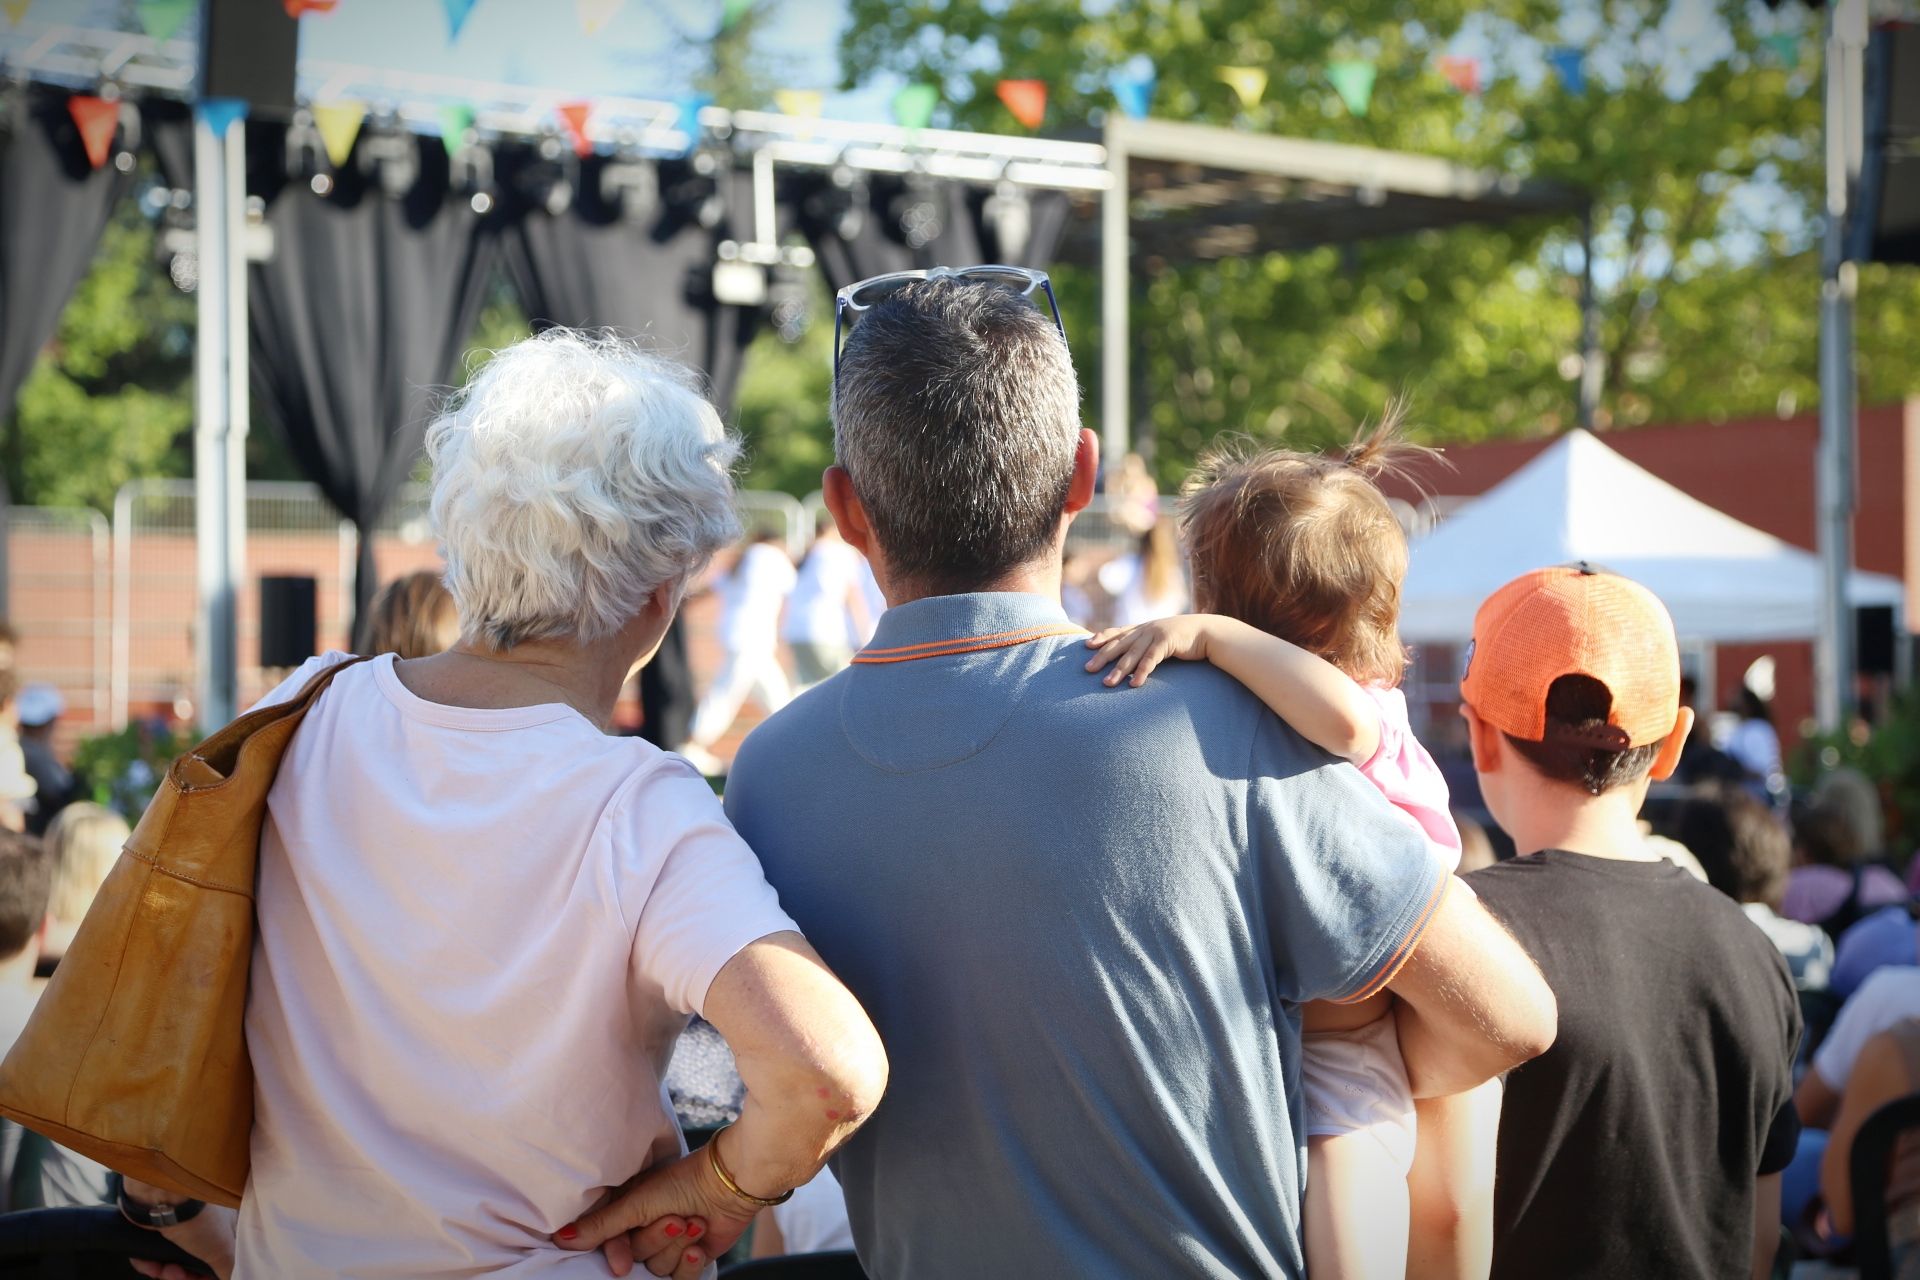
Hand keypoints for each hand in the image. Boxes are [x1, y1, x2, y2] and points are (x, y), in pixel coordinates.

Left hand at [122, 1178, 234, 1279]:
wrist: (163, 1194)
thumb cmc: (199, 1217)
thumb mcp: (222, 1250)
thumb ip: (230, 1269)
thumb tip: (237, 1278)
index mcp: (227, 1226)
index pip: (222, 1257)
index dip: (209, 1273)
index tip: (202, 1279)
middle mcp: (204, 1224)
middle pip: (195, 1262)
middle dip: (185, 1276)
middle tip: (177, 1276)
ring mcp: (179, 1224)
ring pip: (173, 1259)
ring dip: (166, 1271)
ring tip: (163, 1270)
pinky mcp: (155, 1226)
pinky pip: (152, 1252)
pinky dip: (149, 1262)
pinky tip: (150, 1264)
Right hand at [557, 1147, 758, 1276]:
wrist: (730, 1183)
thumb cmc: (682, 1182)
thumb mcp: (636, 1202)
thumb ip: (601, 1225)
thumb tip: (560, 1238)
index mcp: (628, 1213)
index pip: (611, 1246)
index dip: (618, 1255)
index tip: (624, 1263)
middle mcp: (646, 1230)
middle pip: (637, 1258)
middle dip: (657, 1240)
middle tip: (677, 1219)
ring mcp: (669, 1245)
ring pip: (659, 1269)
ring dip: (677, 1246)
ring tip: (695, 1223)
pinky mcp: (691, 1257)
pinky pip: (681, 1277)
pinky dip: (690, 1262)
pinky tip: (698, 1245)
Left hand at [1084, 615, 1214, 686]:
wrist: (1209, 632)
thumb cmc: (1185, 639)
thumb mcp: (1163, 639)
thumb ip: (1148, 645)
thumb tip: (1135, 658)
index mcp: (1144, 627)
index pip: (1118, 631)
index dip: (1102, 637)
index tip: (1087, 645)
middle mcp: (1147, 629)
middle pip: (1119, 644)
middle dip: (1102, 657)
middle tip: (1087, 669)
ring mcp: (1156, 634)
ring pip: (1132, 654)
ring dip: (1119, 670)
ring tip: (1107, 683)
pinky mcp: (1167, 642)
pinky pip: (1151, 659)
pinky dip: (1142, 672)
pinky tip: (1134, 684)